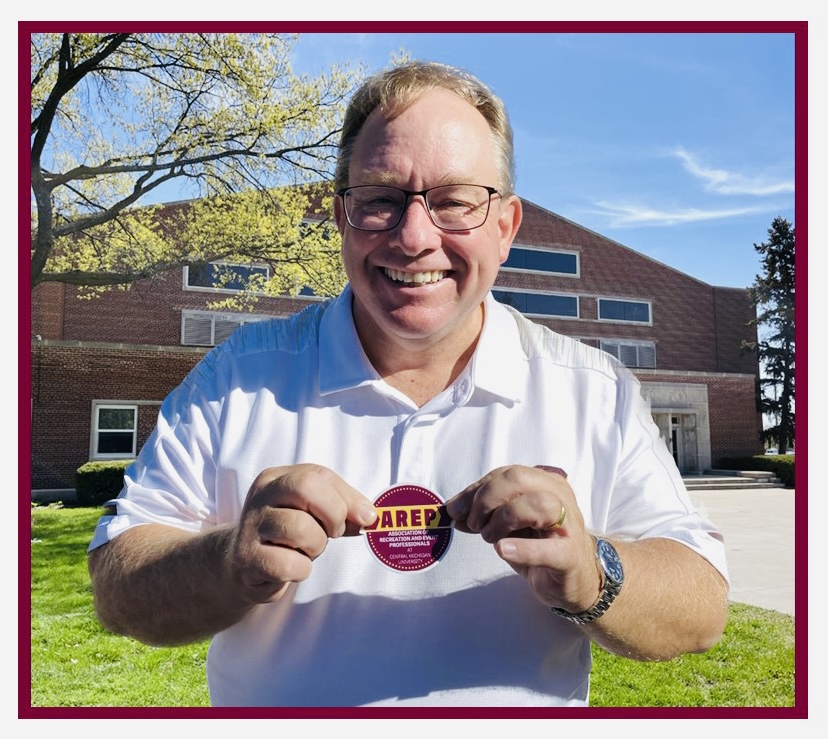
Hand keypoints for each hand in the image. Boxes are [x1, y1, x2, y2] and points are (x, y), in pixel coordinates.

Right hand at [226, 464, 377, 604]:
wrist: (240, 565)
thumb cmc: (286, 535)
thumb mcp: (312, 511)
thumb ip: (341, 507)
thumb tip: (369, 516)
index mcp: (277, 478)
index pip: (319, 475)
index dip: (348, 498)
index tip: (365, 518)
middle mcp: (260, 496)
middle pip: (307, 488)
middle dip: (333, 514)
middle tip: (332, 532)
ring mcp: (251, 526)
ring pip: (302, 529)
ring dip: (316, 546)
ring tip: (306, 550)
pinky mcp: (247, 558)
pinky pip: (291, 564)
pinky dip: (302, 570)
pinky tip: (291, 567)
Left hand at [445, 465, 601, 613]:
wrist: (577, 581)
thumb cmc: (541, 547)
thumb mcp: (509, 526)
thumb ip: (484, 514)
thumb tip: (453, 511)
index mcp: (545, 483)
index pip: (505, 474)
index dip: (475, 489)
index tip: (454, 508)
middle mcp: (559, 496)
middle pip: (518, 480)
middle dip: (486, 499)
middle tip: (475, 524)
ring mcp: (568, 525)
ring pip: (535, 504)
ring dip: (501, 520)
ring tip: (490, 538)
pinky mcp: (570, 556)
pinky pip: (547, 548)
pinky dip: (522, 548)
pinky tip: (503, 549)